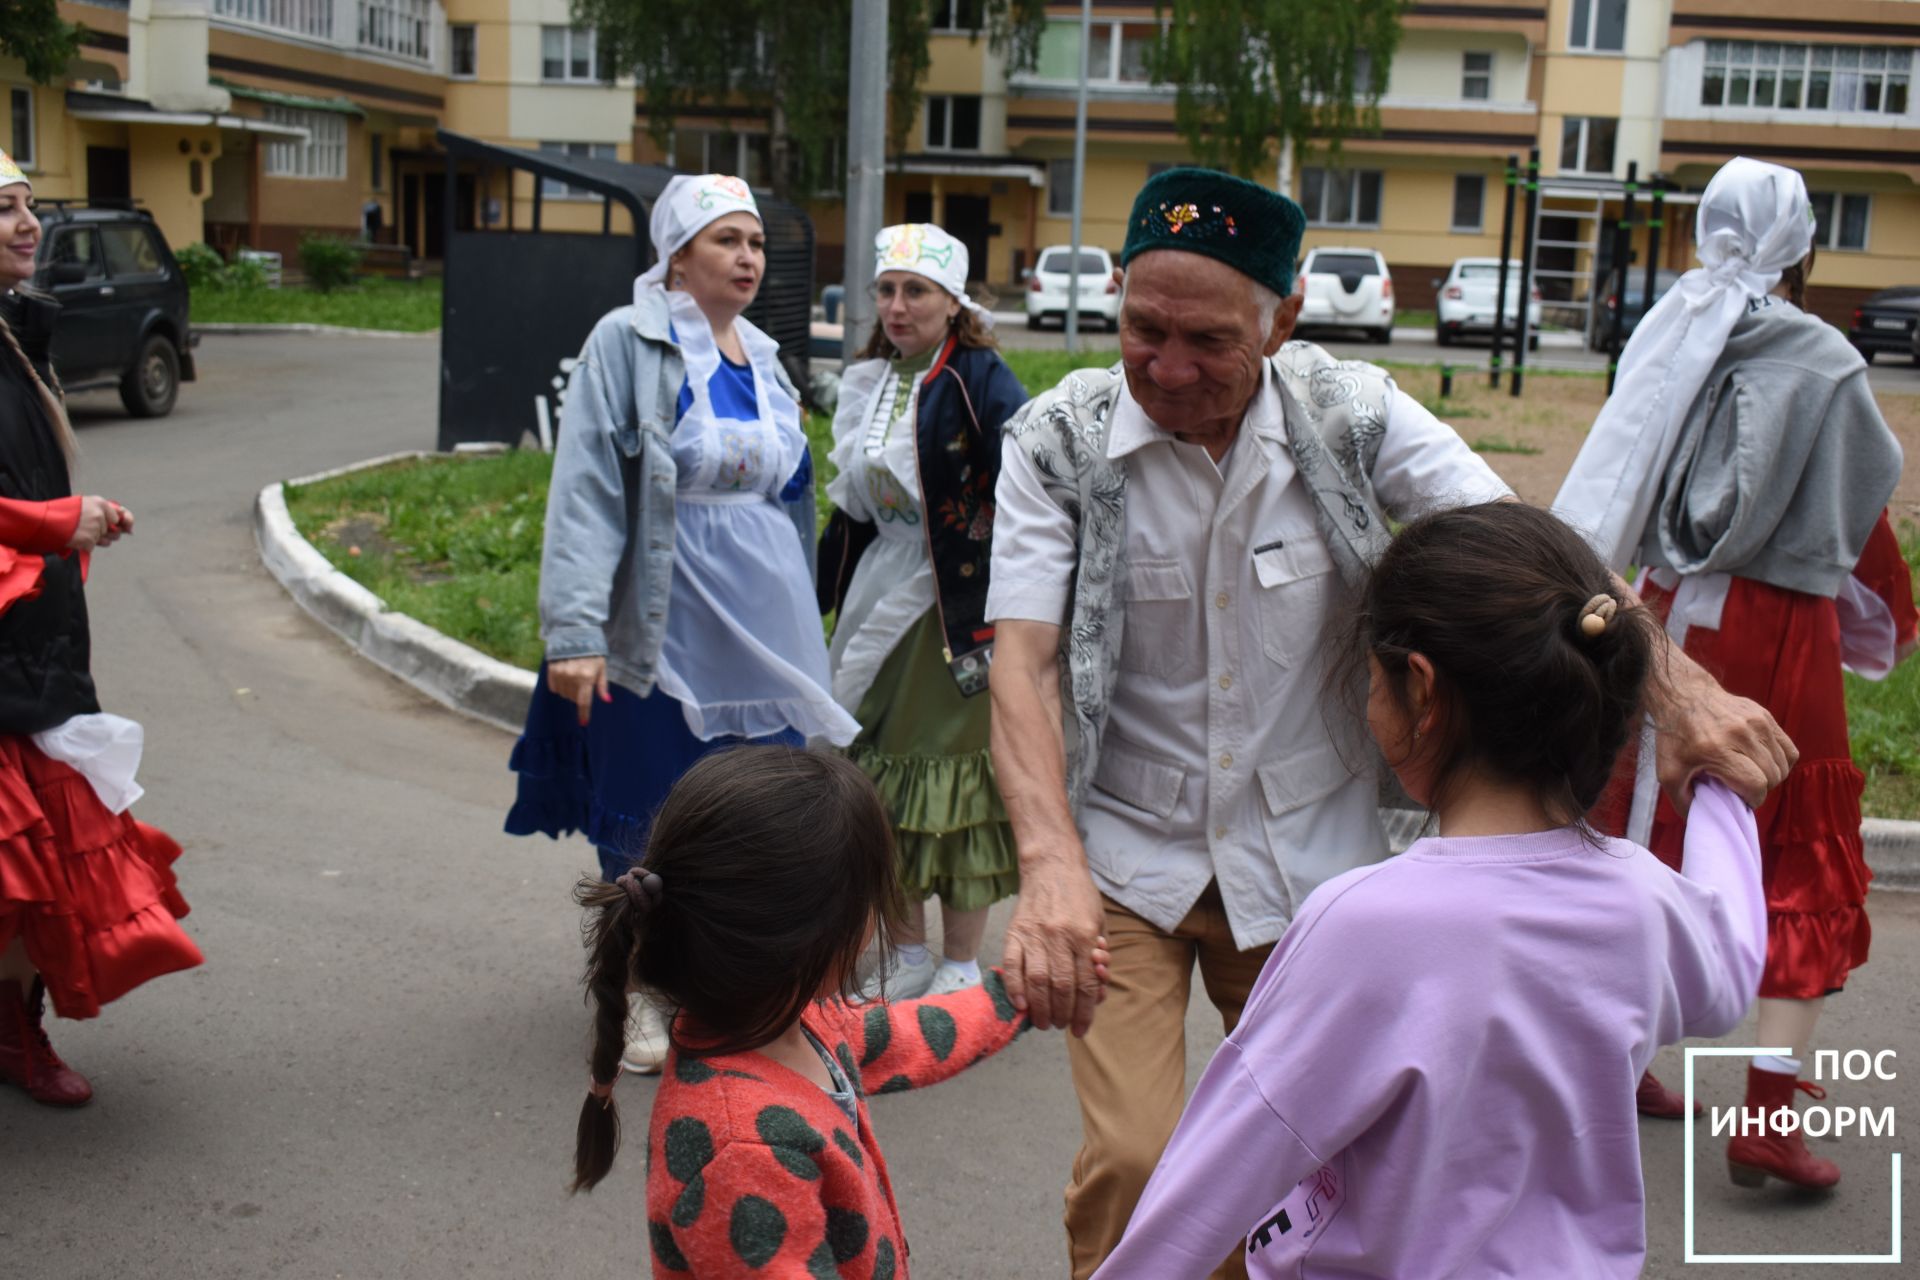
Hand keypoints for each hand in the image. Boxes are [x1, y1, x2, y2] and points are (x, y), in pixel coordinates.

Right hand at [68, 496, 132, 551]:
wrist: (44, 520)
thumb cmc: (62, 511)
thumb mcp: (84, 504)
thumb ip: (103, 511)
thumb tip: (127, 525)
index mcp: (100, 503)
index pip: (119, 517)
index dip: (116, 523)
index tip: (117, 527)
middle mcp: (100, 515)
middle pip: (113, 531)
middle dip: (104, 533)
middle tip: (88, 529)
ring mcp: (95, 528)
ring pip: (105, 541)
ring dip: (96, 540)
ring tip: (80, 533)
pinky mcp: (89, 540)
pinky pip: (92, 546)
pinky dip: (84, 545)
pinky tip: (75, 538)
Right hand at [548, 655, 610, 725]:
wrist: (575, 636)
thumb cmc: (592, 653)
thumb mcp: (601, 667)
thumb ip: (602, 685)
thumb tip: (606, 700)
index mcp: (586, 678)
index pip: (584, 701)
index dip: (584, 713)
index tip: (583, 722)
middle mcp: (572, 677)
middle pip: (573, 698)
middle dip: (578, 695)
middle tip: (581, 685)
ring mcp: (561, 674)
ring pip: (563, 694)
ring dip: (568, 691)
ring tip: (573, 679)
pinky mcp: (552, 670)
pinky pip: (554, 688)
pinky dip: (559, 686)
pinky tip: (564, 678)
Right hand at [1001, 854, 1107, 1036]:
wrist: (1052, 866)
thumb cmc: (1080, 897)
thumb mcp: (1099, 924)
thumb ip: (1098, 959)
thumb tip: (1096, 994)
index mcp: (1084, 936)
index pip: (1086, 984)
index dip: (1084, 1012)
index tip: (1080, 1029)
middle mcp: (1060, 937)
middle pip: (1062, 987)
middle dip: (1062, 1014)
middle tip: (1060, 1026)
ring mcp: (1035, 935)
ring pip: (1037, 981)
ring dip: (1040, 1008)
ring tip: (1043, 1023)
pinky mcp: (1015, 932)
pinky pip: (1012, 965)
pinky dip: (1015, 988)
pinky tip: (1020, 1005)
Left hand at [1653, 656, 1796, 812]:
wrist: (1683, 696)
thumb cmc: (1675, 738)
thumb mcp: (1668, 773)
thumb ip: (1683, 802)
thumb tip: (1703, 823)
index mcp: (1717, 750)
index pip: (1756, 784)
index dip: (1752, 799)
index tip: (1740, 799)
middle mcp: (1740, 734)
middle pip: (1772, 776)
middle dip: (1761, 789)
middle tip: (1742, 787)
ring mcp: (1757, 722)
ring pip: (1783, 764)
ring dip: (1771, 776)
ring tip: (1750, 774)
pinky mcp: (1765, 716)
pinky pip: (1789, 749)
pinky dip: (1781, 761)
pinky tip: (1762, 762)